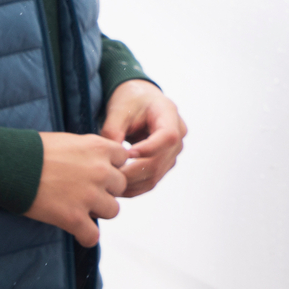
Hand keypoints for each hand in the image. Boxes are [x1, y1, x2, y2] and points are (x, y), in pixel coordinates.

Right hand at [25, 132, 127, 245]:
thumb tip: (97, 160)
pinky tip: (76, 231)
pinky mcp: (74, 218)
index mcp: (98, 148)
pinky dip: (85, 237)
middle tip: (86, 192)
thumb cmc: (32, 150)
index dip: (110, 166)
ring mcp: (89, 196)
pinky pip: (92, 236)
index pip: (123, 159)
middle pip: (120, 186)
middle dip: (105, 190)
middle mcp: (100, 171)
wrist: (8, 165)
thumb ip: (88, 151)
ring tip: (80, 209)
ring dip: (98, 212)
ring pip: (113, 211)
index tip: (96, 171)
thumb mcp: (68, 140)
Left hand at [99, 79, 185, 197]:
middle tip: (110, 176)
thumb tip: (111, 158)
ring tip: (110, 185)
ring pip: (156, 175)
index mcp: (169, 114)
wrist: (140, 100)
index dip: (148, 149)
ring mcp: (173, 151)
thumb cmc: (131, 100)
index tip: (125, 154)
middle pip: (160, 161)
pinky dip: (135, 187)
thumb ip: (113, 130)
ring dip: (133, 184)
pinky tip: (118, 188)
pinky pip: (152, 180)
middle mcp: (178, 134)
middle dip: (134, 172)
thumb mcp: (119, 109)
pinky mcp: (165, 162)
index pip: (167, 136)